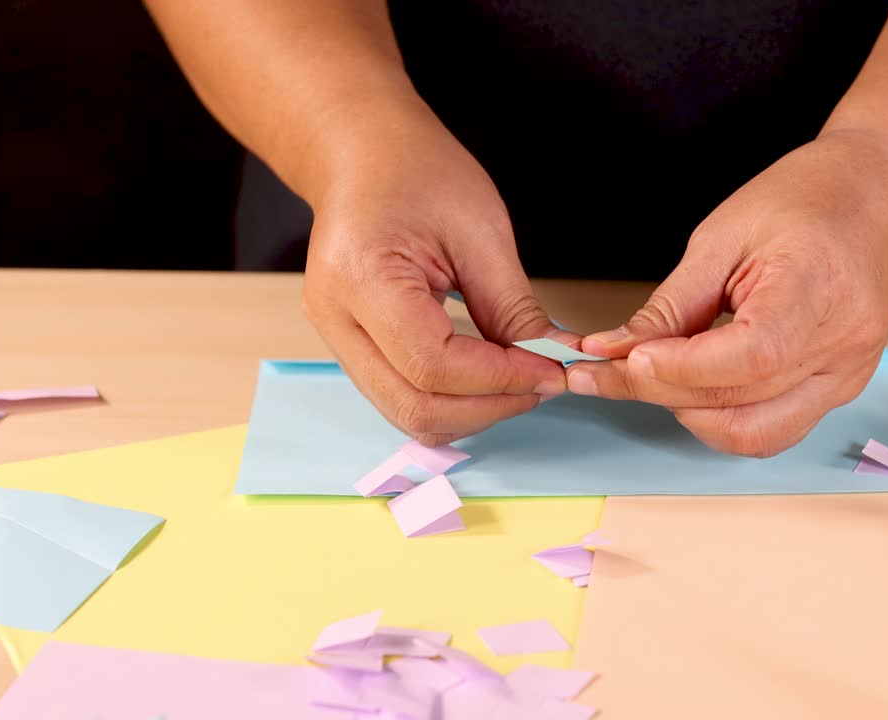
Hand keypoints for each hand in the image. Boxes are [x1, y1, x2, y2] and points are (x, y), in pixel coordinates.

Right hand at [302, 101, 574, 445]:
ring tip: (521, 379)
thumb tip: (552, 362)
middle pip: (415, 406)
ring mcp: (335, 338)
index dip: (501, 379)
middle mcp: (335, 318)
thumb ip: (512, 307)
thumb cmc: (416, 171)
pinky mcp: (349, 346)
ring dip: (472, 411)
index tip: (552, 369)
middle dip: (490, 406)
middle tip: (544, 381)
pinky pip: (401, 395)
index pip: (433, 365)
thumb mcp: (480, 230)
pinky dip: (452, 399)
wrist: (361, 152)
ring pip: (407, 413)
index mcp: (362, 276)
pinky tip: (489, 375)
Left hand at [573, 130, 887, 456]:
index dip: (681, 368)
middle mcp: (844, 346)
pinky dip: (721, 420)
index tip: (624, 358)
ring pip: (752, 433)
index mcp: (821, 288)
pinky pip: (772, 431)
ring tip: (649, 375)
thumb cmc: (810, 199)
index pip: (750, 356)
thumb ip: (672, 303)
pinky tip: (692, 388)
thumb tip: (613, 351)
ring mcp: (847, 376)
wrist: (883, 199)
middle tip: (598, 371)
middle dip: (657, 391)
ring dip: (686, 413)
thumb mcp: (726, 233)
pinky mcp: (840, 391)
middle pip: (740, 400)